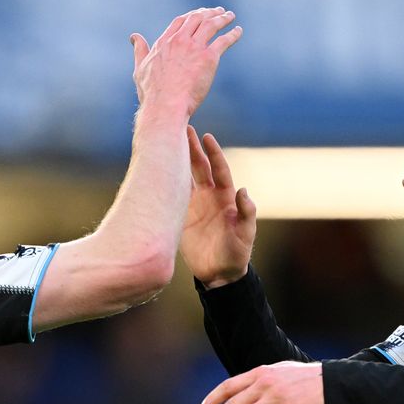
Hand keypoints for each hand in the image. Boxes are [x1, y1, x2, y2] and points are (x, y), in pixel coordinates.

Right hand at [130, 7, 242, 116]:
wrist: (165, 105)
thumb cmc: (152, 93)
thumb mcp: (140, 68)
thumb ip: (140, 51)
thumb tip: (134, 37)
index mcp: (164, 42)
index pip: (180, 21)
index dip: (191, 16)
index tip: (199, 14)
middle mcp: (179, 40)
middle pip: (197, 18)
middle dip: (209, 12)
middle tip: (218, 11)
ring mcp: (194, 48)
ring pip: (211, 25)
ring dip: (222, 18)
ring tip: (229, 16)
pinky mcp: (208, 58)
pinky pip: (224, 41)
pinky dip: (232, 34)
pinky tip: (238, 31)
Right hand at [181, 127, 255, 286]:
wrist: (219, 274)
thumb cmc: (237, 254)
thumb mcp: (246, 235)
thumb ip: (247, 214)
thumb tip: (243, 191)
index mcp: (226, 197)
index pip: (219, 169)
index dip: (213, 153)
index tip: (206, 136)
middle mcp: (210, 196)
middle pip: (199, 167)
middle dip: (192, 148)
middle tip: (183, 128)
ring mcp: (194, 205)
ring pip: (184, 178)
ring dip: (177, 161)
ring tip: (167, 143)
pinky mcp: (181, 217)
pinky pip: (172, 196)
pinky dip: (166, 183)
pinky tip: (157, 169)